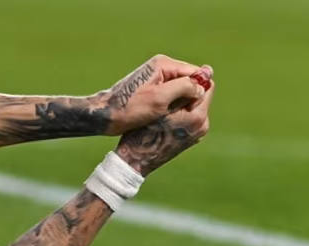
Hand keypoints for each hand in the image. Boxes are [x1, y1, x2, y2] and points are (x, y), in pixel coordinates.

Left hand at [92, 55, 210, 135]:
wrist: (105, 116)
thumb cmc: (130, 108)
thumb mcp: (160, 99)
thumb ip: (184, 87)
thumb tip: (203, 85)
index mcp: (163, 64)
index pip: (195, 73)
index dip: (198, 91)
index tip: (191, 108)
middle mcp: (161, 68)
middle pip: (189, 81)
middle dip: (189, 98)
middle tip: (178, 114)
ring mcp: (156, 79)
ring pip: (181, 92)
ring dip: (180, 105)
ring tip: (170, 117)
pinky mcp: (152, 90)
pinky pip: (171, 97)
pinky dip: (172, 108)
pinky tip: (165, 118)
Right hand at [116, 76, 214, 175]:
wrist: (135, 160)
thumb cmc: (144, 131)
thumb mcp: (162, 105)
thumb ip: (185, 88)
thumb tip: (206, 71)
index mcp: (199, 118)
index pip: (206, 87)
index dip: (191, 79)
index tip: (174, 79)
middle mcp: (202, 127)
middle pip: (199, 97)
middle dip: (185, 91)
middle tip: (165, 91)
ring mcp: (196, 135)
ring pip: (192, 107)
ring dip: (180, 102)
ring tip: (162, 103)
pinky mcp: (189, 139)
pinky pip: (187, 118)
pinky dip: (178, 113)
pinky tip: (163, 115)